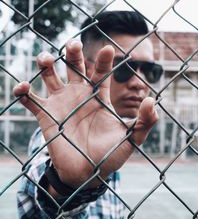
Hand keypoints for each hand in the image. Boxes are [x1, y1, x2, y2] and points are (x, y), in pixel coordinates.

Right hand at [13, 39, 157, 187]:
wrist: (87, 173)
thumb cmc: (109, 156)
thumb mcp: (131, 139)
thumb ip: (145, 122)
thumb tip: (152, 101)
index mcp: (99, 96)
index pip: (101, 72)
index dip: (104, 60)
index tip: (108, 49)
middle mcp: (79, 95)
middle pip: (74, 66)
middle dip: (72, 53)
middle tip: (72, 45)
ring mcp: (61, 103)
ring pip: (50, 76)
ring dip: (46, 64)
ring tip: (46, 59)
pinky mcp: (46, 115)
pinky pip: (31, 100)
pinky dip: (24, 92)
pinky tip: (23, 88)